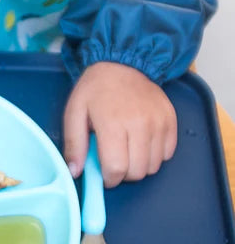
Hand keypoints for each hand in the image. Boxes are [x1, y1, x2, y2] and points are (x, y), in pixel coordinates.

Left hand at [63, 62, 176, 186]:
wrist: (124, 64)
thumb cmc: (95, 89)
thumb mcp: (74, 113)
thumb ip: (73, 144)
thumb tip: (74, 172)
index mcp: (112, 123)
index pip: (116, 168)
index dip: (108, 179)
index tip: (103, 174)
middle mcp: (140, 124)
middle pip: (137, 171)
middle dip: (123, 174)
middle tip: (114, 162)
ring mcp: (158, 122)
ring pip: (153, 166)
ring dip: (139, 166)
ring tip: (127, 151)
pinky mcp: (171, 120)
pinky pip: (168, 153)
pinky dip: (155, 155)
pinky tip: (142, 144)